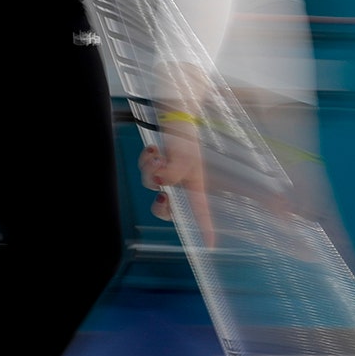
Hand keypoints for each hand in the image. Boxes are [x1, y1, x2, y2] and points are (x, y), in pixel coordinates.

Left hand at [140, 128, 212, 247]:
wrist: (175, 110)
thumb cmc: (185, 134)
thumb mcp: (185, 153)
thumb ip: (175, 171)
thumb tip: (161, 184)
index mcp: (194, 183)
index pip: (201, 209)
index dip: (205, 227)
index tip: (209, 245)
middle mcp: (181, 182)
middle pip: (168, 208)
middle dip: (160, 205)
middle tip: (161, 196)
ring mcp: (168, 172)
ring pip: (151, 184)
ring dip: (149, 171)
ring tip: (156, 156)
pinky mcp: (157, 163)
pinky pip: (145, 169)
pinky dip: (145, 160)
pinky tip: (152, 149)